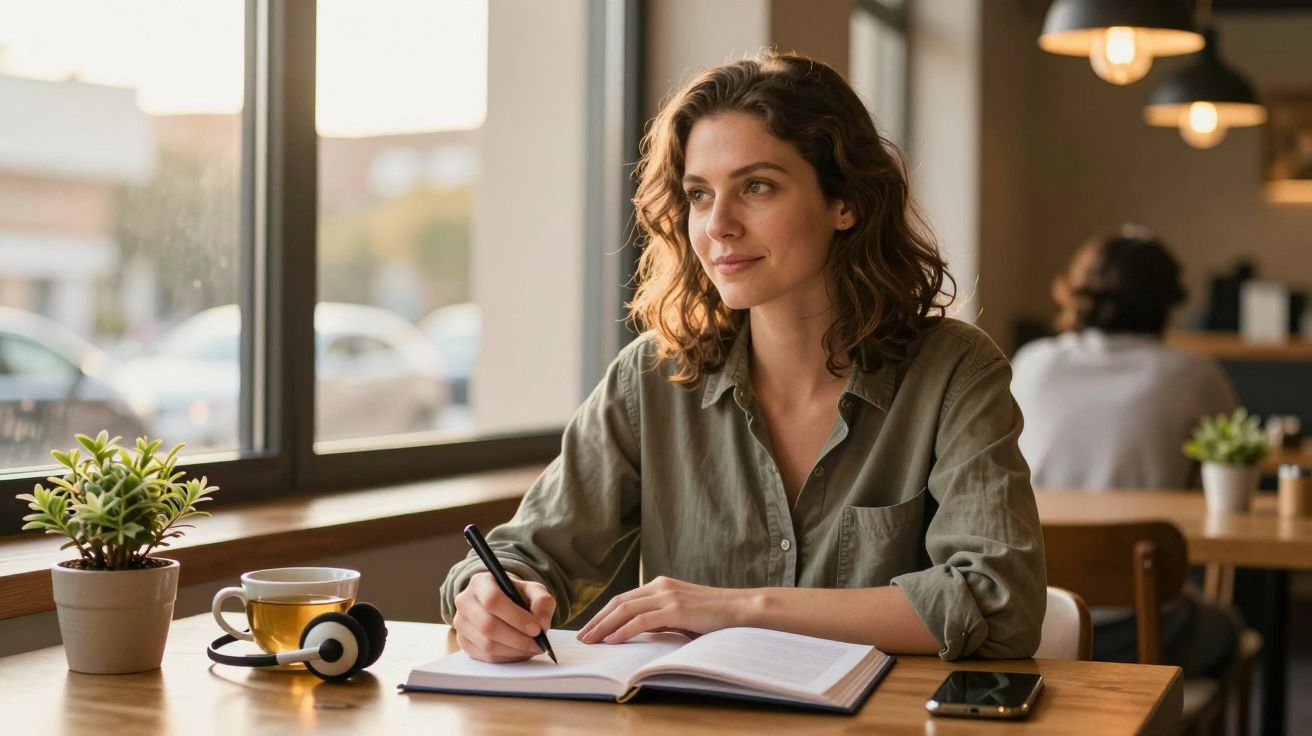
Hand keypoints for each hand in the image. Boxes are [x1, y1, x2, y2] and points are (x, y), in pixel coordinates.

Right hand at [453, 572, 555, 662]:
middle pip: (488, 625)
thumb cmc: (516, 595)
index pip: (492, 600)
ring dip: (514, 650)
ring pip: (487, 644)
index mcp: (480, 583)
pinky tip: (520, 651)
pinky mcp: (464, 642)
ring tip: (532, 647)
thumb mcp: (533, 590)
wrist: (501, 603)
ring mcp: (461, 624)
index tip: (536, 628)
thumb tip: (541, 623)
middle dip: (518, 638)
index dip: (516, 617)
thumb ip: (542, 601)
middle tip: (538, 643)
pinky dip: (507, 657)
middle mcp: (465, 602)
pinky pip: (486, 656)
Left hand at [576, 576, 748, 644]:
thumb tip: (639, 631)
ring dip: (604, 626)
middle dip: (597, 620)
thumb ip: (661, 619)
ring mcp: (667, 596)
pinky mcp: (675, 609)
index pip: (624, 599)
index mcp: (660, 586)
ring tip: (590, 640)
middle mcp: (660, 586)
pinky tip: (612, 640)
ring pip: (625, 609)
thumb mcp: (682, 615)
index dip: (604, 614)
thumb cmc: (714, 616)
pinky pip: (642, 620)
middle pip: (619, 602)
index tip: (590, 628)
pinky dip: (623, 630)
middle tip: (582, 636)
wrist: (742, 609)